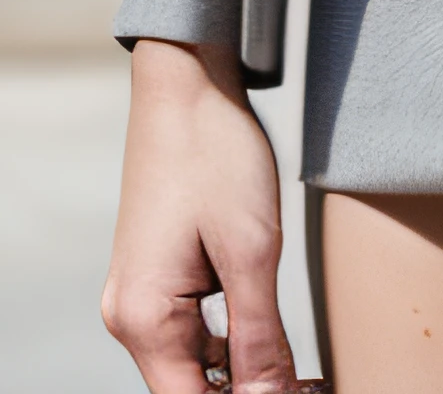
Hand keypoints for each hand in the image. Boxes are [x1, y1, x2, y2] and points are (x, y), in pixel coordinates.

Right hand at [103, 39, 314, 392]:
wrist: (185, 80)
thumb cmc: (215, 152)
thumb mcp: (252, 250)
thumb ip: (259, 338)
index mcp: (144, 319)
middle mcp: (129, 317)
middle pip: (191, 392)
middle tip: (313, 385)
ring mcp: (138, 296)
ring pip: (193, 367)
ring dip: (244, 373)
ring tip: (304, 371)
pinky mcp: (153, 276)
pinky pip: (189, 334)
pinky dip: (229, 342)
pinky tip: (272, 334)